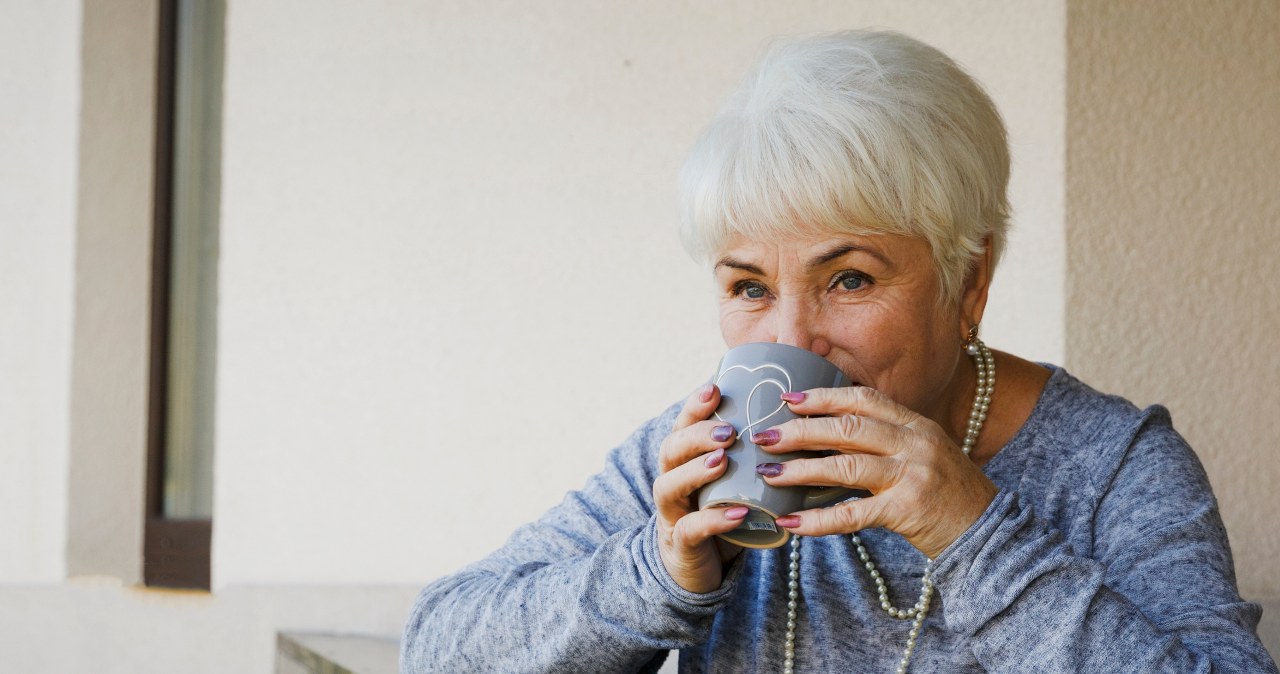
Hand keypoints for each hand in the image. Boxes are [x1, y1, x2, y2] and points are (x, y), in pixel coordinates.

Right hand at [653, 383, 747, 593]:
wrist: (697, 569)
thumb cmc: (722, 514)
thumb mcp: (734, 481)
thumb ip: (752, 454)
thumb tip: (798, 420)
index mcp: (684, 462)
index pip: (682, 426)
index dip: (694, 406)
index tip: (715, 387)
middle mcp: (672, 482)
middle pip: (670, 450)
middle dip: (697, 436)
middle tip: (729, 431)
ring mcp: (673, 514)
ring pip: (669, 486)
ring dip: (696, 470)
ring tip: (723, 460)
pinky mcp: (681, 545)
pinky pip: (691, 529)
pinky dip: (713, 520)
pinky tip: (738, 513)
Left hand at [754, 386, 998, 558]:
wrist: (988, 533)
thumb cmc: (947, 494)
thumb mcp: (922, 454)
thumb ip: (885, 441)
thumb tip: (829, 435)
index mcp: (916, 424)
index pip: (863, 399)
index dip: (823, 397)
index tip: (788, 399)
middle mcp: (915, 443)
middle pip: (847, 428)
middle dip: (800, 430)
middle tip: (764, 435)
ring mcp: (912, 475)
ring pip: (845, 466)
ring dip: (801, 469)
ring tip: (769, 474)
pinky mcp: (908, 510)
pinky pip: (853, 514)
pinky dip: (818, 520)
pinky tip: (791, 522)